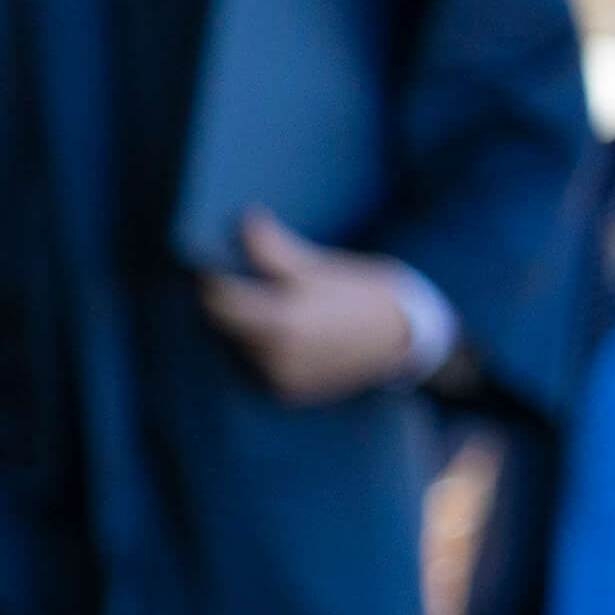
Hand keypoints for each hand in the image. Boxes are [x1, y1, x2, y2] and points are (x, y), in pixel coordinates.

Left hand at [201, 214, 437, 404]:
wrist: (404, 335)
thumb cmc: (360, 293)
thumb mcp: (319, 266)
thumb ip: (273, 249)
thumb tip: (244, 220)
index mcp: (285, 319)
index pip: (221, 300)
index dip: (210, 280)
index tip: (209, 265)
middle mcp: (279, 354)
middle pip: (224, 325)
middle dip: (222, 303)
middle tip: (233, 283)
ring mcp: (283, 377)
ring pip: (237, 347)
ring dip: (240, 328)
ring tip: (262, 308)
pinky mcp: (289, 394)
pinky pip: (254, 368)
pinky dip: (257, 350)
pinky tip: (277, 334)